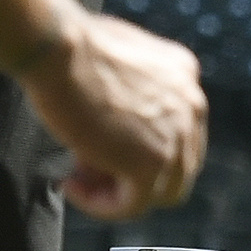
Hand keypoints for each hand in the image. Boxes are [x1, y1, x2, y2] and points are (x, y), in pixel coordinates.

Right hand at [22, 12, 207, 217]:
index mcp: (185, 77)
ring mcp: (177, 137)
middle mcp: (192, 105)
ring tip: (77, 180)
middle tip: (86, 168)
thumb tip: (116, 128)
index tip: (99, 145)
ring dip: (117, 191)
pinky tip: (73, 189)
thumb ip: (130, 90)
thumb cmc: (70, 44)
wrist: (58, 45)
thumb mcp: (116, 59)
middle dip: (131, 172)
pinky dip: (103, 205)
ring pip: (160, 191)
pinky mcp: (152, 163)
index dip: (136, 145)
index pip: (177, 132)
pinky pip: (133, 205)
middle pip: (176, 165)